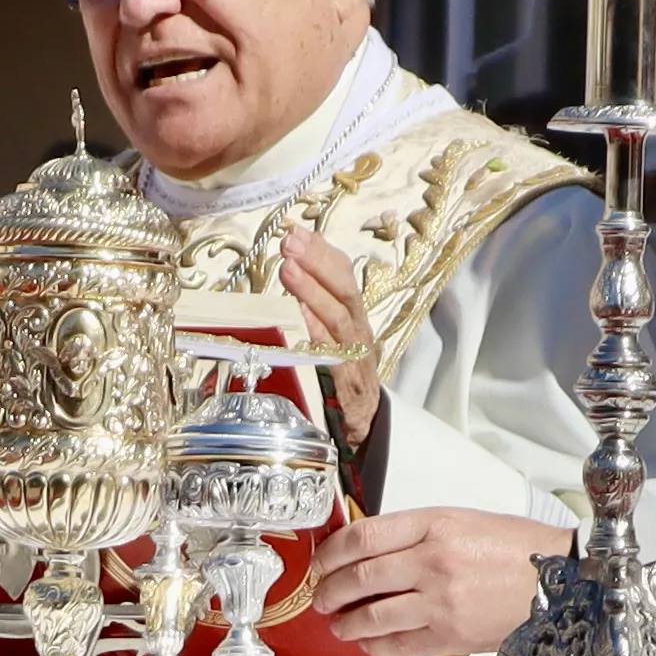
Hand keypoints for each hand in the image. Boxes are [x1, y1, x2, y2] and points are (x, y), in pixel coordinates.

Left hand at [279, 229, 382, 452]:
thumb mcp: (332, 338)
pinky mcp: (349, 386)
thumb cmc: (343, 377)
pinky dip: (320, 335)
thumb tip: (290, 268)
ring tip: (289, 268)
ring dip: (313, 291)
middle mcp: (359, 333)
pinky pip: (334, 357)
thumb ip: (314, 308)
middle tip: (291, 241)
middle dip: (318, 262)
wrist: (365, 426)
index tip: (296, 229)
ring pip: (339, 318)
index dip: (322, 251)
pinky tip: (303, 317)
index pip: (343, 275)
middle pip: (345, 290)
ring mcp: (356, 359)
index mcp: (354, 317)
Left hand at [306, 509, 568, 655]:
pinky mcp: (452, 637)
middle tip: (321, 599)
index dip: (329, 553)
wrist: (561, 582)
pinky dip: (374, 645)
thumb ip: (413, 534)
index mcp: (436, 524)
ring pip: (372, 617)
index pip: (362, 537)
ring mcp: (443, 603)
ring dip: (346, 624)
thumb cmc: (513, 549)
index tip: (319, 564)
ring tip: (339, 624)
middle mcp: (435, 562)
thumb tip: (362, 553)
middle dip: (329, 592)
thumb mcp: (461, 521)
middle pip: (359, 578)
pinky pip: (397, 645)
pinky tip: (369, 641)